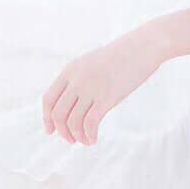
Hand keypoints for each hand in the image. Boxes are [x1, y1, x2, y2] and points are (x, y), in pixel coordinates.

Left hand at [42, 25, 165, 145]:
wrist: (143, 47)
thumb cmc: (121, 56)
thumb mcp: (92, 63)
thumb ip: (79, 79)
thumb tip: (73, 102)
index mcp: (70, 70)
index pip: (48, 99)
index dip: (46, 119)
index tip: (51, 131)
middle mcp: (77, 79)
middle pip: (58, 114)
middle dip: (62, 131)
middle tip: (71, 140)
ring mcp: (91, 88)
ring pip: (73, 121)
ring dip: (77, 136)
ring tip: (85, 141)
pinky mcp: (107, 97)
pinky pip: (90, 123)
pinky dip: (89, 135)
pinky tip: (94, 139)